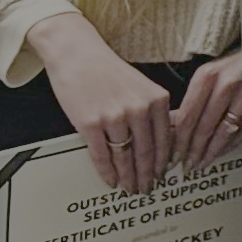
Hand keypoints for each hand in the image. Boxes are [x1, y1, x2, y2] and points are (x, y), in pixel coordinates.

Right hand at [30, 11, 174, 193]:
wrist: (76, 52)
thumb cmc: (107, 69)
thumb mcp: (141, 86)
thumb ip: (153, 111)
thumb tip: (160, 141)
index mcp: (157, 100)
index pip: (165, 141)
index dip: (163, 163)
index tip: (163, 175)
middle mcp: (139, 110)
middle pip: (147, 153)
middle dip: (148, 176)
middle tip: (148, 189)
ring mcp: (114, 118)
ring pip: (126, 158)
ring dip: (128, 177)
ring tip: (131, 188)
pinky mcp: (89, 123)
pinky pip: (101, 156)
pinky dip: (107, 172)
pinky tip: (111, 181)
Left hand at [164, 51, 241, 174]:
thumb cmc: (237, 65)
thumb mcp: (212, 74)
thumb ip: (195, 98)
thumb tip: (172, 128)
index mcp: (207, 76)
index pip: (186, 115)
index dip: (178, 140)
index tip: (172, 156)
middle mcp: (226, 83)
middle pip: (203, 126)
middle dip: (193, 150)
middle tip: (187, 166)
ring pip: (224, 131)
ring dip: (212, 151)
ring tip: (202, 164)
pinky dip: (232, 144)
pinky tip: (222, 152)